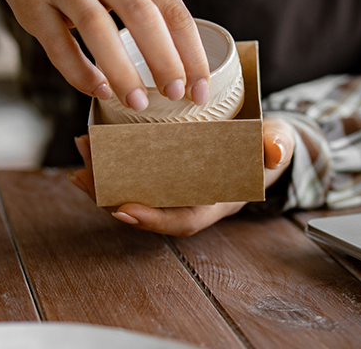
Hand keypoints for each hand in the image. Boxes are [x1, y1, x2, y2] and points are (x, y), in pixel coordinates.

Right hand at [0, 0, 209, 110]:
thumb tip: (181, 52)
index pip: (173, 11)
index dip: (191, 54)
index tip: (200, 88)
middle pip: (142, 17)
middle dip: (164, 61)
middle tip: (177, 96)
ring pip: (98, 29)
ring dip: (121, 71)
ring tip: (138, 103)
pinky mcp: (33, 2)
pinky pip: (58, 44)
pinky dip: (80, 71)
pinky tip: (98, 88)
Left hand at [67, 117, 295, 236]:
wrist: (262, 141)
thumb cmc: (267, 145)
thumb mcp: (279, 142)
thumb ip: (278, 145)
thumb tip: (273, 151)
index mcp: (216, 200)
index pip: (182, 220)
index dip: (153, 219)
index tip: (124, 209)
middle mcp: (190, 199)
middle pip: (147, 207)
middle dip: (112, 196)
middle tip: (85, 174)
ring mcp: (175, 187)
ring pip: (134, 192)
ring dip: (103, 179)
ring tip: (81, 159)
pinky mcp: (164, 170)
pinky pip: (132, 175)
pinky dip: (108, 165)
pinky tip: (89, 150)